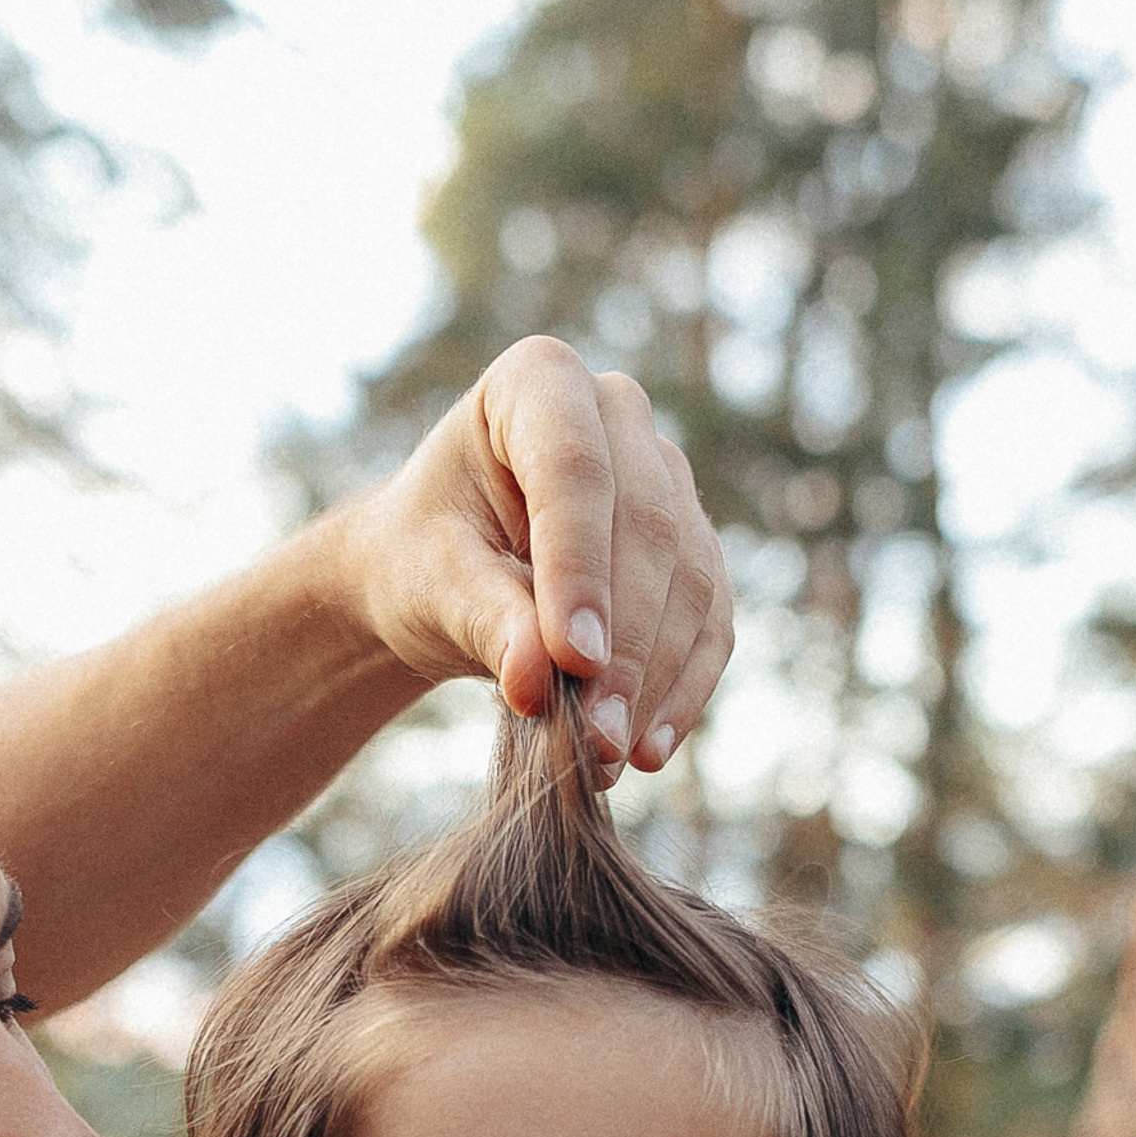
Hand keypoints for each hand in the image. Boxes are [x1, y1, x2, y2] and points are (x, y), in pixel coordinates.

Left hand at [334, 339, 732, 779]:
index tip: (572, 661)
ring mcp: (668, 476)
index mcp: (538, 381)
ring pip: (690, 578)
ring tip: (614, 754)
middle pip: (647, 527)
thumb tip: (537, 683)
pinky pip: (711, 620)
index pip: (575, 469)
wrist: (444, 581)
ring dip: (657, 677)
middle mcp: (618, 413)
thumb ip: (486, 621)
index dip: (580, 567)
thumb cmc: (423, 561)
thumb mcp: (433, 584)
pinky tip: (649, 747)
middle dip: (625, 641)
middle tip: (596, 735)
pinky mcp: (695, 548)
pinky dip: (683, 688)